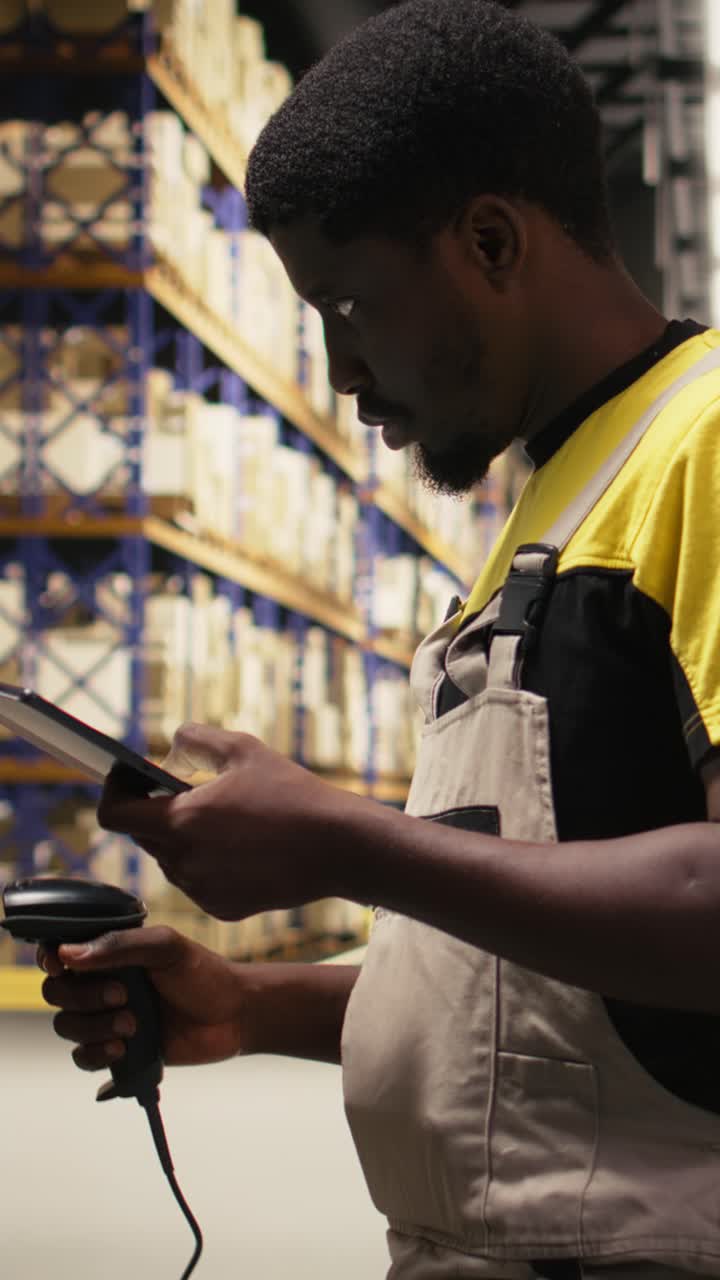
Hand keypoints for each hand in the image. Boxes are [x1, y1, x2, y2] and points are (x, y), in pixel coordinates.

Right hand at [38, 926, 256, 1070]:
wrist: (234, 1015)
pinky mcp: (117, 1050)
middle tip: (124, 996)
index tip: (62, 965)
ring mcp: (107, 1017)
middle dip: (83, 997)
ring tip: (133, 1026)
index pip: (61, 952)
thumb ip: (121, 945)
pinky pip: (83, 1058)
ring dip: (93, 1028)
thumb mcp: (167, 947)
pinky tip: (123, 1050)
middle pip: (57, 992)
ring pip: (67, 1026)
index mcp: (110, 952)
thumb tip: (69, 953)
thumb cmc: (204, 973)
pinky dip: (96, 1055)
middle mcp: (101, 983)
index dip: (52, 959)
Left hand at [97, 724, 368, 919]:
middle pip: (144, 836)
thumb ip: (194, 739)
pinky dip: (208, 865)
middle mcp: (184, 862)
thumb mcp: (243, 748)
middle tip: (190, 791)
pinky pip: (198, 883)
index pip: (115, 815)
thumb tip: (168, 749)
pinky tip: (242, 849)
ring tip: (224, 821)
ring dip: (184, 839)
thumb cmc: (292, 793)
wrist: (337, 846)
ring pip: (172, 861)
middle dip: (157, 812)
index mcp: (181, 821)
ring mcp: (202, 891)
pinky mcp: (222, 909)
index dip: (114, 793)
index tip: (129, 778)